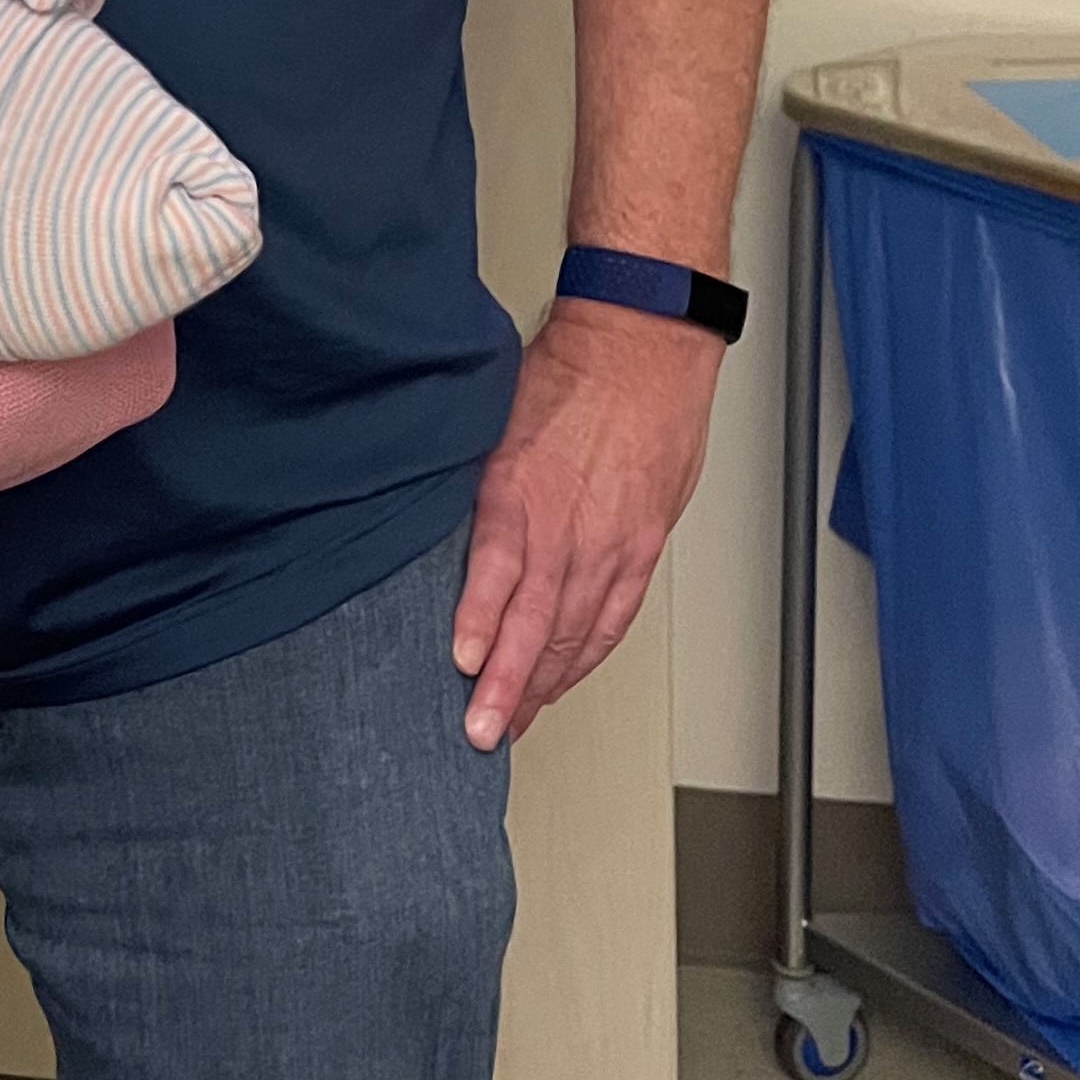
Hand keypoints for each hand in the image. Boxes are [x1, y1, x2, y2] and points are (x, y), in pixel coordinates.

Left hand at [451, 297, 723, 747]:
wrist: (645, 346)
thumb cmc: (568, 373)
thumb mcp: (496, 421)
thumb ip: (474, 485)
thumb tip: (434, 531)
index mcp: (524, 488)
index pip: (501, 569)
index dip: (482, 620)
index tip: (463, 664)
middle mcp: (571, 524)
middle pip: (539, 621)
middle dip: (509, 684)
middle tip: (482, 732)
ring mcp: (612, 541)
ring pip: (576, 630)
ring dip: (544, 682)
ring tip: (515, 723)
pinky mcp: (641, 545)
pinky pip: (613, 616)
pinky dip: (585, 655)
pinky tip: (563, 679)